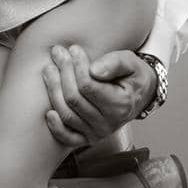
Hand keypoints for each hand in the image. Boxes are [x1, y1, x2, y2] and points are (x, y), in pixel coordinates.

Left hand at [39, 46, 155, 147]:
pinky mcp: (88, 138)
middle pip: (74, 99)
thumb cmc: (132, 76)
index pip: (88, 86)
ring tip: (49, 69)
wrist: (139, 95)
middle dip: (63, 73)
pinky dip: (56, 127)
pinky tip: (48, 112)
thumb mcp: (131, 63)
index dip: (77, 66)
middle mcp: (109, 123)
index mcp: (121, 105)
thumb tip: (94, 71)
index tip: (73, 49)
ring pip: (67, 114)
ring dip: (53, 90)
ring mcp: (97, 133)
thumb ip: (115, 63)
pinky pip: (68, 138)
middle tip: (57, 53)